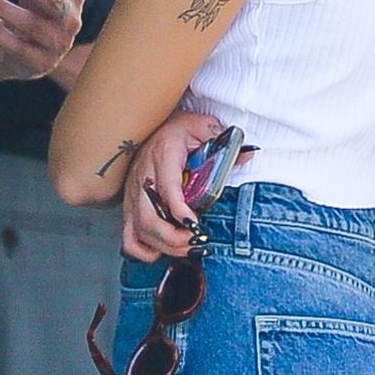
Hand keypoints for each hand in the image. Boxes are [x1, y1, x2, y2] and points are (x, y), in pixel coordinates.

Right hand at [121, 112, 226, 261]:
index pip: (166, 187)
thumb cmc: (178, 129)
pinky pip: (128, 237)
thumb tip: (246, 155)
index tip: (195, 224)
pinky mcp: (130, 205)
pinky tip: (162, 248)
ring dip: (163, 246)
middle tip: (196, 241)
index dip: (178, 210)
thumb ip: (224, 141)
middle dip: (173, 238)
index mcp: (162, 155)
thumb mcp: (203, 127)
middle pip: (147, 218)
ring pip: (138, 230)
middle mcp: (143, 176)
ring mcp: (133, 194)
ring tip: (187, 246)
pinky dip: (143, 250)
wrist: (155, 125)